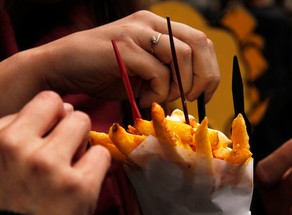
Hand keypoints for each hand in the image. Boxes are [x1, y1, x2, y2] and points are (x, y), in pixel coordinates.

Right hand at [0, 10, 218, 114]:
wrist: (64, 67)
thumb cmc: (105, 73)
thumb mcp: (144, 73)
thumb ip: (168, 74)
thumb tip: (194, 91)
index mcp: (159, 26)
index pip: (201, 42)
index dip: (210, 71)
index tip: (205, 95)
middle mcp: (152, 23)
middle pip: (199, 44)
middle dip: (202, 78)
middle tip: (190, 99)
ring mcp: (138, 31)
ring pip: (182, 57)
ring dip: (177, 87)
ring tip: (157, 98)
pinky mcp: (126, 46)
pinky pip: (159, 72)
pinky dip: (156, 93)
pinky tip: (142, 98)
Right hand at [0, 91, 110, 214]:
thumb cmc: (11, 202)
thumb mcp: (1, 160)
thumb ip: (22, 130)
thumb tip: (63, 106)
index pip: (45, 101)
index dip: (53, 115)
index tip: (53, 131)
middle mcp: (20, 148)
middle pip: (67, 108)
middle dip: (70, 124)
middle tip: (65, 146)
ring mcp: (51, 166)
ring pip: (84, 124)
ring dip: (83, 141)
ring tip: (72, 162)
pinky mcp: (79, 187)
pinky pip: (101, 154)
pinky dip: (96, 164)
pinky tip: (83, 178)